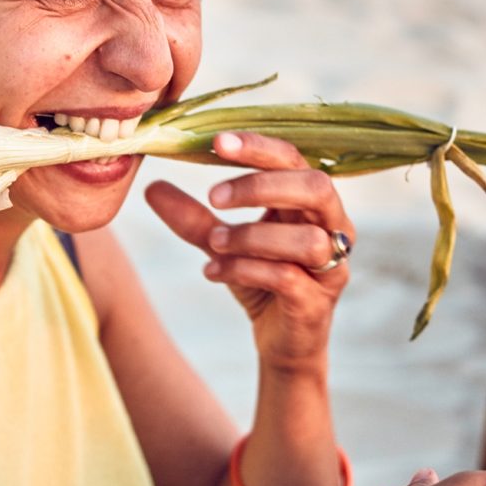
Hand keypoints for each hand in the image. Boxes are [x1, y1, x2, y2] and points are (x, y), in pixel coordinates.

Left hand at [145, 131, 355, 373]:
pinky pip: (286, 278)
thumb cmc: (262, 281)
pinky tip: (212, 271)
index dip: (258, 148)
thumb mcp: (222, 244)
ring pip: (305, 238)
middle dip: (261, 186)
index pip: (293, 159)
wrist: (281, 343)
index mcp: (310, 201)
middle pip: (315, 187)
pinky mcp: (317, 302)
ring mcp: (331, 266)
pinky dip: (244, 270)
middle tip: (214, 196)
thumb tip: (152, 187)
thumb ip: (194, 217)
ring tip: (213, 242)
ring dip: (251, 236)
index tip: (216, 142)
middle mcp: (332, 227)